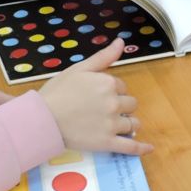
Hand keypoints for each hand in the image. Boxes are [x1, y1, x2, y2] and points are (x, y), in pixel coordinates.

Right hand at [36, 39, 151, 155]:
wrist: (41, 118)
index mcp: (108, 83)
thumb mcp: (79, 69)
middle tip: (103, 111)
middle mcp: (114, 102)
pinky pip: (129, 146)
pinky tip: (148, 148)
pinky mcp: (107, 142)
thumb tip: (121, 42)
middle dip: (121, 106)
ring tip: (115, 126)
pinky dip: (140, 148)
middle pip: (130, 104)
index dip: (112, 91)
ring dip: (128, 124)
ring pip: (132, 124)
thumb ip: (103, 57)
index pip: (121, 86)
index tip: (98, 96)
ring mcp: (112, 124)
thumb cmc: (57, 92)